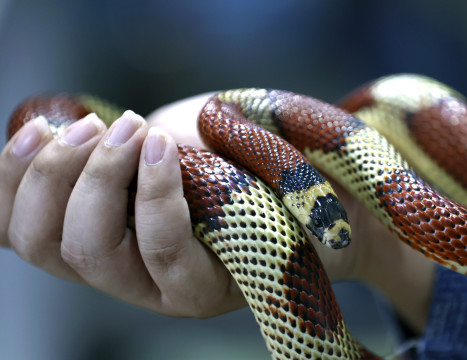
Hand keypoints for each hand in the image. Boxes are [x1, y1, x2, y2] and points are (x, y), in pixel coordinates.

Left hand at [0, 94, 433, 331]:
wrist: (275, 190)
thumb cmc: (293, 187)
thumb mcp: (294, 179)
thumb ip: (261, 171)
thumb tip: (182, 147)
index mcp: (208, 285)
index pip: (166, 255)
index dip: (157, 198)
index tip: (164, 140)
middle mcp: (150, 287)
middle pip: (91, 253)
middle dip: (98, 180)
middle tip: (130, 127)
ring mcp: (110, 264)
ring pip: (44, 243)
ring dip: (52, 176)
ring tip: (87, 126)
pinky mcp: (84, 234)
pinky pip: (19, 227)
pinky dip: (13, 181)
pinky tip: (37, 135)